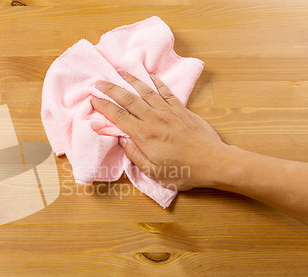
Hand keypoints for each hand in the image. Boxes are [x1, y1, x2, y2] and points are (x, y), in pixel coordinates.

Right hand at [90, 71, 225, 190]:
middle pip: (128, 99)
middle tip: (99, 82)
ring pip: (145, 91)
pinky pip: (166, 92)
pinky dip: (157, 83)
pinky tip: (150, 76)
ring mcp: (169, 112)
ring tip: (120, 72)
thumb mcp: (153, 172)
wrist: (213, 162)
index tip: (93, 100)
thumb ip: (135, 155)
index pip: (119, 117)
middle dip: (112, 89)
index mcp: (145, 135)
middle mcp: (155, 119)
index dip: (104, 107)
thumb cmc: (184, 172)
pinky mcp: (182, 110)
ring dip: (131, 81)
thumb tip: (122, 140)